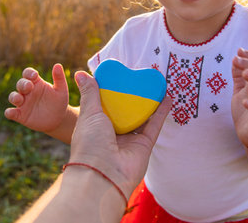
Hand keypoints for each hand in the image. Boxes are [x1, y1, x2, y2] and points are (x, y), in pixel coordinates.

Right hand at [5, 64, 68, 132]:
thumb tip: (58, 65)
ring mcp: (23, 103)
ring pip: (13, 97)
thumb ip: (59, 78)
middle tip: (29, 86)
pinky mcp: (20, 115)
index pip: (28, 73)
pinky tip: (11, 112)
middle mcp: (27, 91)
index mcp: (36, 82)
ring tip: (19, 99)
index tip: (35, 75)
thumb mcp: (61, 90)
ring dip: (14, 97)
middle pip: (20, 84)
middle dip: (23, 84)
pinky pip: (11, 113)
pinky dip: (9, 112)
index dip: (29, 73)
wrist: (58, 118)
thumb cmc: (59, 102)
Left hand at [70, 71, 171, 196]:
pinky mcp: (144, 146)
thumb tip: (80, 73)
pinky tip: (167, 97)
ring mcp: (130, 140)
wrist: (103, 174)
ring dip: (149, 103)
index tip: (120, 77)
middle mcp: (112, 134)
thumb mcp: (89, 114)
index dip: (112, 93)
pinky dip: (161, 112)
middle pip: (126, 112)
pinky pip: (154, 126)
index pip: (105, 107)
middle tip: (140, 79)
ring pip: (142, 118)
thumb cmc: (90, 144)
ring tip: (156, 85)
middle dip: (133, 97)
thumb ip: (90, 94)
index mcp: (96, 127)